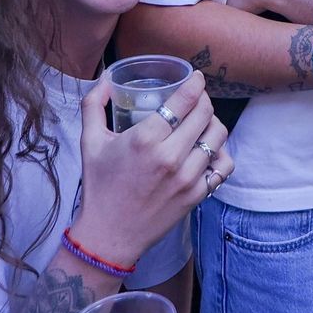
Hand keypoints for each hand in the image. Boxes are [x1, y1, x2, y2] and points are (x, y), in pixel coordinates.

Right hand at [70, 73, 232, 265]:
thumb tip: (106, 79)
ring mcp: (187, 177)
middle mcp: (170, 156)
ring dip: (213, 123)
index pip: (184, 100)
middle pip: (205, 114)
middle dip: (204, 100)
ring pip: (218, 137)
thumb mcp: (89, 142)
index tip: (196, 78)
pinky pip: (223, 166)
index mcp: (145, 139)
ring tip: (203, 123)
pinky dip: (220, 153)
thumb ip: (93, 106)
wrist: (110, 234)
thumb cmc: (99, 186)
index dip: (195, 83)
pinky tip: (209, 149)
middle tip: (197, 98)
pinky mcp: (197, 195)